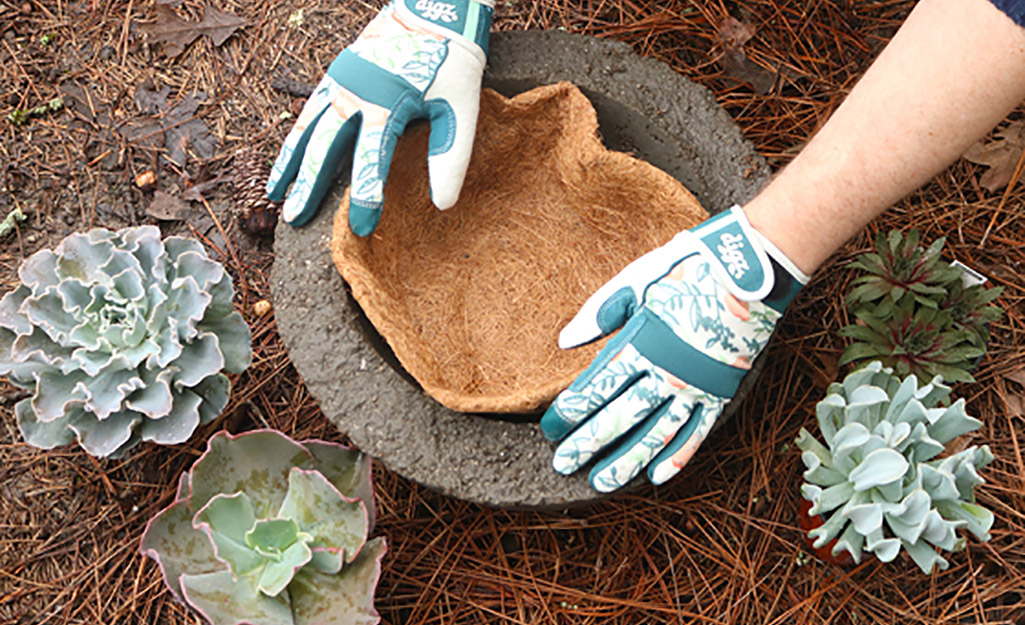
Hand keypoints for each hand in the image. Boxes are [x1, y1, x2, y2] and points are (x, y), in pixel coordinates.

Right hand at [267, 0, 493, 234]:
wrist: (435, 9)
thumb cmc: (452, 62)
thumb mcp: (461, 109)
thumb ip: (450, 157)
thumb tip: (443, 204)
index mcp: (387, 103)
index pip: (371, 161)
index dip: (366, 197)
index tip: (362, 228)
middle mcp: (356, 93)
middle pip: (325, 149)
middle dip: (309, 187)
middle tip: (295, 221)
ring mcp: (342, 81)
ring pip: (307, 129)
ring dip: (290, 164)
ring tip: (275, 195)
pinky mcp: (337, 72)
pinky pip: (309, 110)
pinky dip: (295, 136)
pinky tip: (287, 158)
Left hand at [540, 206, 808, 492]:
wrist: (752, 269)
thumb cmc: (690, 268)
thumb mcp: (638, 279)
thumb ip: (600, 312)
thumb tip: (564, 341)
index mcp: (642, 342)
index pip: (597, 387)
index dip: (571, 411)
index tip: (550, 428)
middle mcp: (667, 371)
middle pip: (621, 417)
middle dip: (589, 443)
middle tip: (564, 463)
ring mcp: (696, 386)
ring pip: (656, 435)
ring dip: (627, 461)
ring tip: (602, 482)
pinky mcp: (721, 392)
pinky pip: (698, 433)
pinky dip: (678, 457)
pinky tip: (657, 476)